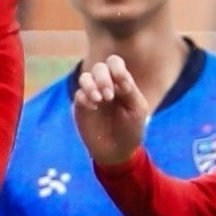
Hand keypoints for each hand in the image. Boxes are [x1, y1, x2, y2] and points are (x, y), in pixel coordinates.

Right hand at [71, 54, 148, 169]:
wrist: (118, 152)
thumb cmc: (131, 129)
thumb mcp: (137, 109)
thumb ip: (130, 91)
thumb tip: (119, 77)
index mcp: (120, 82)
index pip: (114, 63)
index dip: (116, 67)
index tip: (123, 84)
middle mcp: (104, 85)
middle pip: (98, 67)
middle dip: (103, 78)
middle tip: (109, 95)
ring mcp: (91, 95)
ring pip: (84, 77)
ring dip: (91, 85)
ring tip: (100, 99)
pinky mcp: (81, 108)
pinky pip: (78, 95)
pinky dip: (85, 98)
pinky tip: (94, 107)